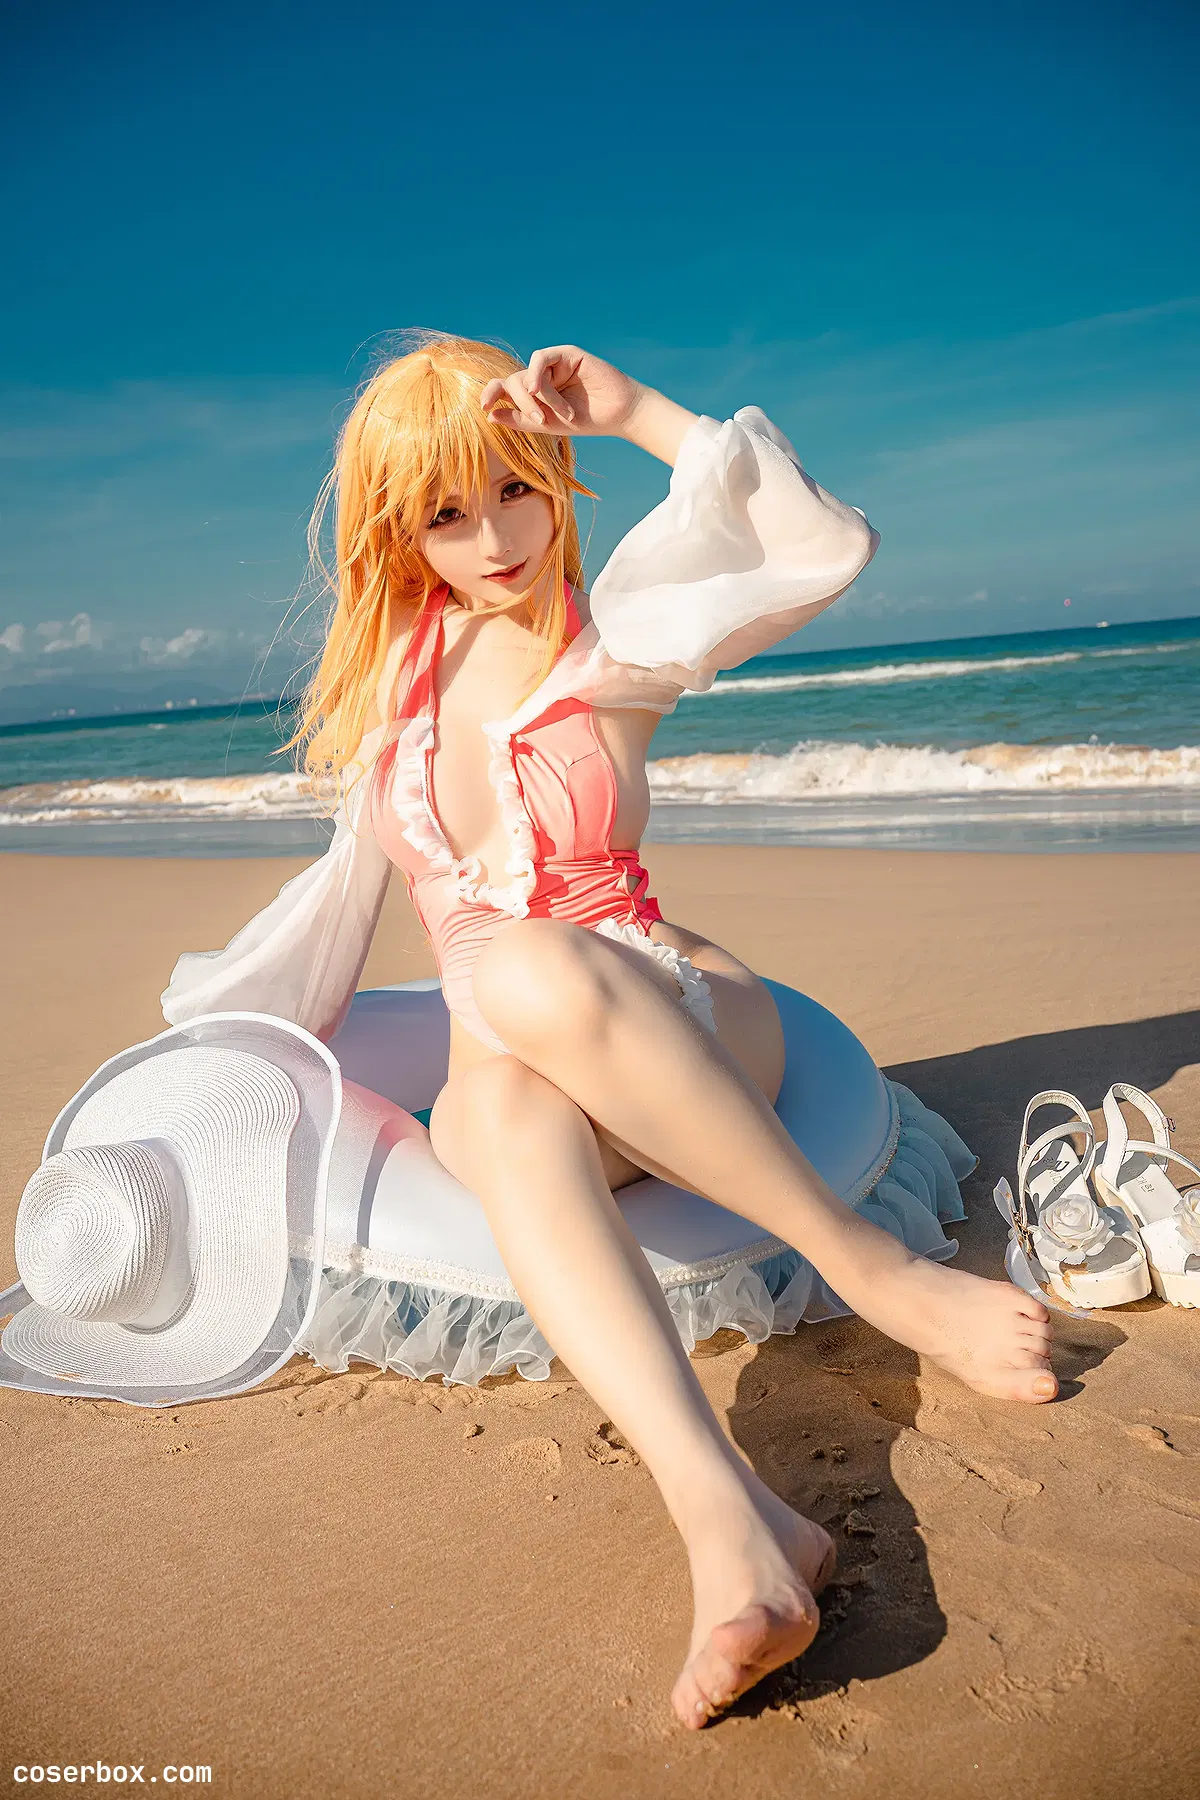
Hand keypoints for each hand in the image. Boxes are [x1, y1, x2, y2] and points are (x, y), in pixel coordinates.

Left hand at [480, 345, 642, 437]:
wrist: (617, 414)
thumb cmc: (586, 420)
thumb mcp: (547, 425)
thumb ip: (520, 420)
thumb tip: (490, 415)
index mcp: (533, 394)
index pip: (503, 387)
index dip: (490, 393)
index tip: (484, 407)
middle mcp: (539, 376)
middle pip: (513, 383)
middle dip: (523, 404)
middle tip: (541, 421)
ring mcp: (552, 364)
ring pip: (528, 375)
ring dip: (540, 397)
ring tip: (559, 414)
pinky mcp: (566, 353)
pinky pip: (540, 358)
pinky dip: (537, 375)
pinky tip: (539, 388)